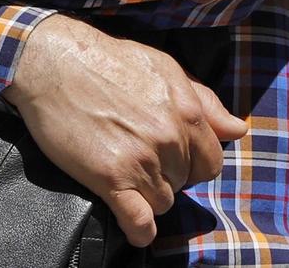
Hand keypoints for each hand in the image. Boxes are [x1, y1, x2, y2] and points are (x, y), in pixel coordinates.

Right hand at [3, 14, 247, 248]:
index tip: (167, 155)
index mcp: (187, 113)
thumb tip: (237, 130)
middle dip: (165, 174)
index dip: (189, 162)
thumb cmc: (105, 59)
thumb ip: (204, 101)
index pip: (210, 163)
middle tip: (135, 154)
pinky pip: (139, 221)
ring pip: (162, 202)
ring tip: (122, 172)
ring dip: (146, 194)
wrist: (50, 61)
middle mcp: (170, 139)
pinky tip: (134, 226)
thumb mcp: (163, 67)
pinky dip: (139, 229)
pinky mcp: (110, 178)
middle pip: (184, 183)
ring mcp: (142, 160)